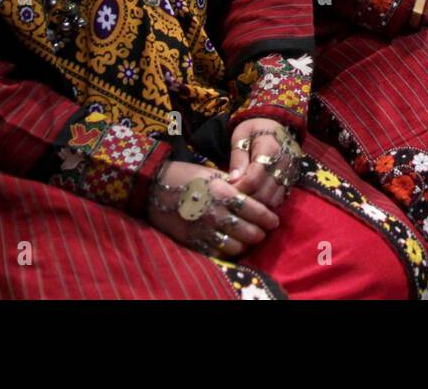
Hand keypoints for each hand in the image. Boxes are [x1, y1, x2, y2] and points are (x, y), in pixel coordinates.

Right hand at [147, 161, 279, 257]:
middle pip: (249, 232)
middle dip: (260, 233)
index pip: (255, 211)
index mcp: (223, 193)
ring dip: (245, 245)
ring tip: (248, 240)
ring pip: (236, 246)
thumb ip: (234, 184)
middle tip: (262, 231)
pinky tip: (231, 246)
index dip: (268, 218)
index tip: (274, 221)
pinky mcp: (192, 241)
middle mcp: (216, 213)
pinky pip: (218, 253)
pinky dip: (228, 252)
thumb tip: (253, 192)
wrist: (153, 188)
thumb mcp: (212, 174)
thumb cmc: (185, 176)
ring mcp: (203, 230)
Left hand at [227, 117, 298, 207]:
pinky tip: (255, 197)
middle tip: (232, 198)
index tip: (226, 191)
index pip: (253, 178)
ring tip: (243, 198)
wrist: (277, 123)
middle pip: (264, 193)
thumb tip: (233, 180)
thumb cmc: (255, 128)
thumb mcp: (241, 136)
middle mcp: (283, 164)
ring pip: (272, 200)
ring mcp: (290, 173)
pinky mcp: (292, 179)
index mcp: (269, 149)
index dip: (239, 188)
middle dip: (246, 199)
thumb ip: (238, 158)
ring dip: (256, 203)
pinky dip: (267, 202)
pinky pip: (279, 198)